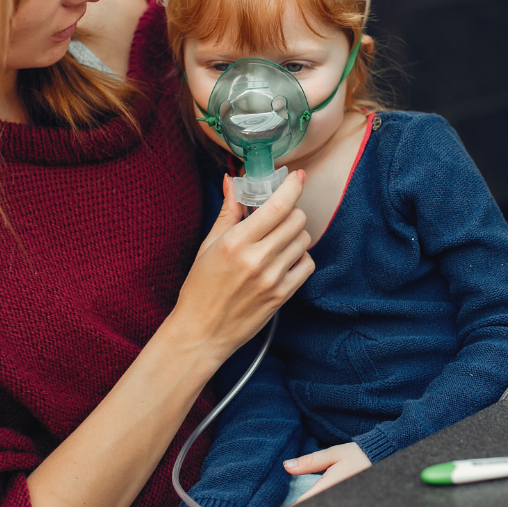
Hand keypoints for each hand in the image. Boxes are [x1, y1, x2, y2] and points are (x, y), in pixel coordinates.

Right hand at [169, 171, 313, 365]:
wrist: (202, 332)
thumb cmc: (200, 288)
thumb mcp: (208, 246)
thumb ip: (227, 212)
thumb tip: (232, 181)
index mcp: (236, 242)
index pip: (277, 206)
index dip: (293, 187)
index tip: (298, 176)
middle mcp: (257, 259)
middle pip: (296, 220)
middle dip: (291, 211)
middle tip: (278, 216)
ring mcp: (273, 278)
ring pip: (304, 239)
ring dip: (295, 233)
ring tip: (277, 240)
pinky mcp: (283, 295)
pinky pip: (307, 264)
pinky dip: (300, 257)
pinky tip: (284, 259)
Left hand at [284, 442, 371, 503]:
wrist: (383, 459)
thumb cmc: (358, 455)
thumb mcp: (333, 454)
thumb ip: (310, 462)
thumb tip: (286, 466)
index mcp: (329, 487)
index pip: (305, 500)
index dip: (293, 502)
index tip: (284, 500)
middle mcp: (336, 497)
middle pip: (313, 502)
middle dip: (304, 499)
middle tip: (294, 498)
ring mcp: (344, 499)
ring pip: (322, 502)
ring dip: (313, 497)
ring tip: (306, 494)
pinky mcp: (350, 500)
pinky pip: (329, 501)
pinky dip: (323, 497)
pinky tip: (318, 492)